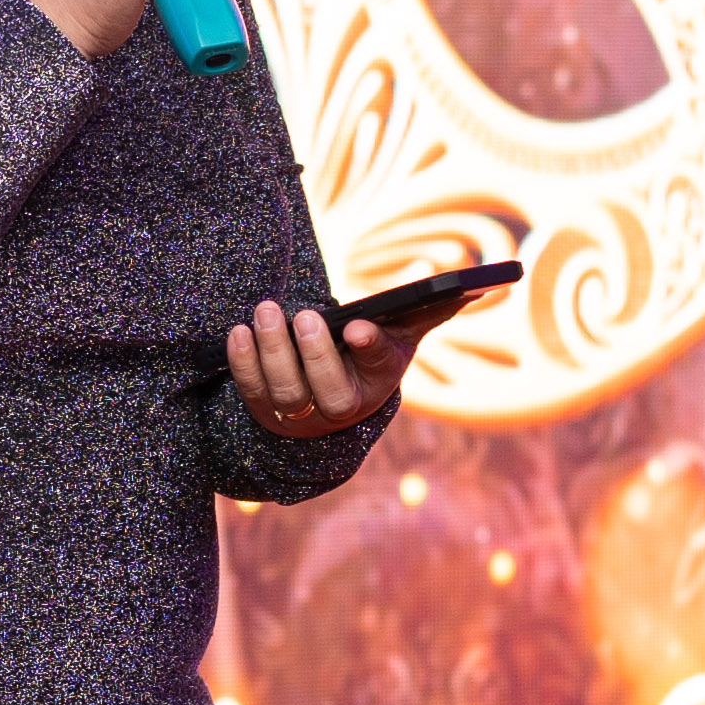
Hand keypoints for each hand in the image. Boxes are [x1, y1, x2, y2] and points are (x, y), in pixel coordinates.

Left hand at [225, 298, 414, 449]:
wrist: (328, 389)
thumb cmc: (368, 352)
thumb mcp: (397, 333)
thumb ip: (423, 311)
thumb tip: (464, 289)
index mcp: (377, 384)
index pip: (379, 367)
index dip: (369, 348)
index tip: (357, 327)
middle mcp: (340, 409)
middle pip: (328, 393)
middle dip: (316, 354)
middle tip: (307, 315)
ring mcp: (300, 415)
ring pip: (286, 393)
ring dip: (273, 352)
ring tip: (266, 311)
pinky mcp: (266, 410)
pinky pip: (252, 390)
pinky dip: (243, 362)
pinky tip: (239, 331)